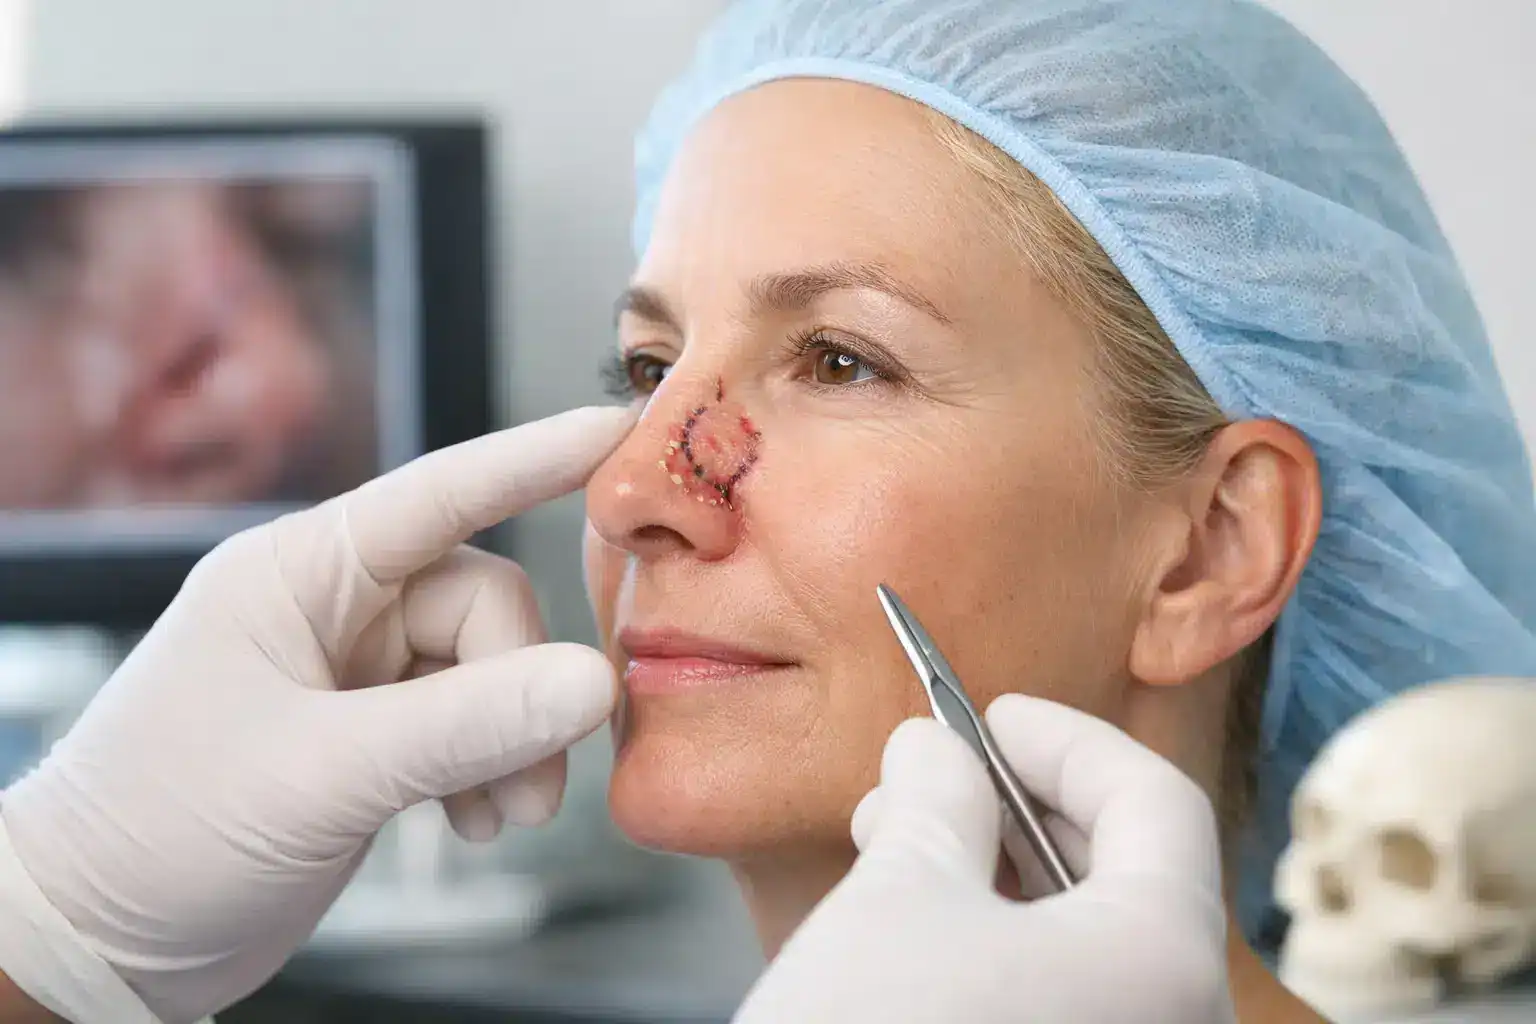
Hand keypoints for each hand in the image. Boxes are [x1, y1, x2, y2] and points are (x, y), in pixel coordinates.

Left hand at [0, 406, 633, 1022]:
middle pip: (482, 605)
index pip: (441, 493)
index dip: (535, 458)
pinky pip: (467, 723)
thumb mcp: (323, 773)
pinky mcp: (369, 735)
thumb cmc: (160, 836)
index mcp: (297, 574)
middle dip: (523, 691)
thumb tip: (594, 682)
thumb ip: (466, 726)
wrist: (96, 943)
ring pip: (487, 670)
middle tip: (529, 783)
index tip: (616, 428)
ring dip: (513, 743)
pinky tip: (474, 823)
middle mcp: (330, 609)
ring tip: (504, 818)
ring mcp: (351, 673)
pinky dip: (489, 770)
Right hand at [734, 694, 1237, 1023]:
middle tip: (929, 780)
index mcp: (1162, 956)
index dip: (1069, 740)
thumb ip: (937, 798)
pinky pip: (1067, 1004)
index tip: (990, 716)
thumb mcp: (900, 894)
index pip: (1154, 802)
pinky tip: (917, 932)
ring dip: (999, 877)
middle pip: (1129, 874)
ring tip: (895, 846)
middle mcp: (1178, 1023)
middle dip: (1018, 808)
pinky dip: (1002, 951)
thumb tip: (933, 749)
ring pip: (1091, 945)